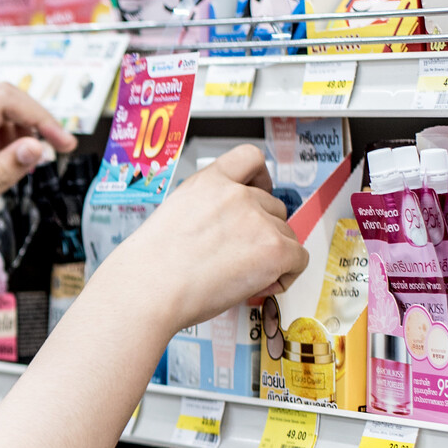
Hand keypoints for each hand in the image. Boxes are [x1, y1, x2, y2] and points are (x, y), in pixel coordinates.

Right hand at [101, 144, 309, 331]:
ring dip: (272, 255)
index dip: (260, 178)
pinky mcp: (274, 248)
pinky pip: (299, 260)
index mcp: (207, 182)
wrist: (148, 289)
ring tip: (242, 276)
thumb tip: (227, 232)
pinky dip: (286, 275)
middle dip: (263, 231)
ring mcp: (257, 220)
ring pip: (286, 235)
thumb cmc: (150, 265)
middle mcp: (236, 195)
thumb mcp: (172, 215)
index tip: (259, 190)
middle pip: (273, 206)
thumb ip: (206, 210)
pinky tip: (261, 284)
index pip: (249, 158)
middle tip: (241, 256)